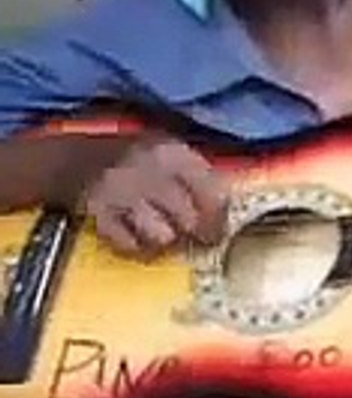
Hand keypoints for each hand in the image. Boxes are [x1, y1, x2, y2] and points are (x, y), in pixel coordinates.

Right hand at [81, 135, 227, 257]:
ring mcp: (122, 193)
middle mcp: (150, 171)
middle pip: (189, 218)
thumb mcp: (171, 150)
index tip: (221, 231)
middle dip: (197, 233)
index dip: (220, 218)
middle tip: (197, 238)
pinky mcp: (100, 214)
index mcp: (174, 153)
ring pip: (162, 236)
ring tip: (165, 232)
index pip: (212, 192)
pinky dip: (138, 247)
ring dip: (166, 240)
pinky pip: (130, 246)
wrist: (77, 158)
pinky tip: (140, 236)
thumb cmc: (137, 157)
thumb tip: (227, 211)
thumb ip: (199, 174)